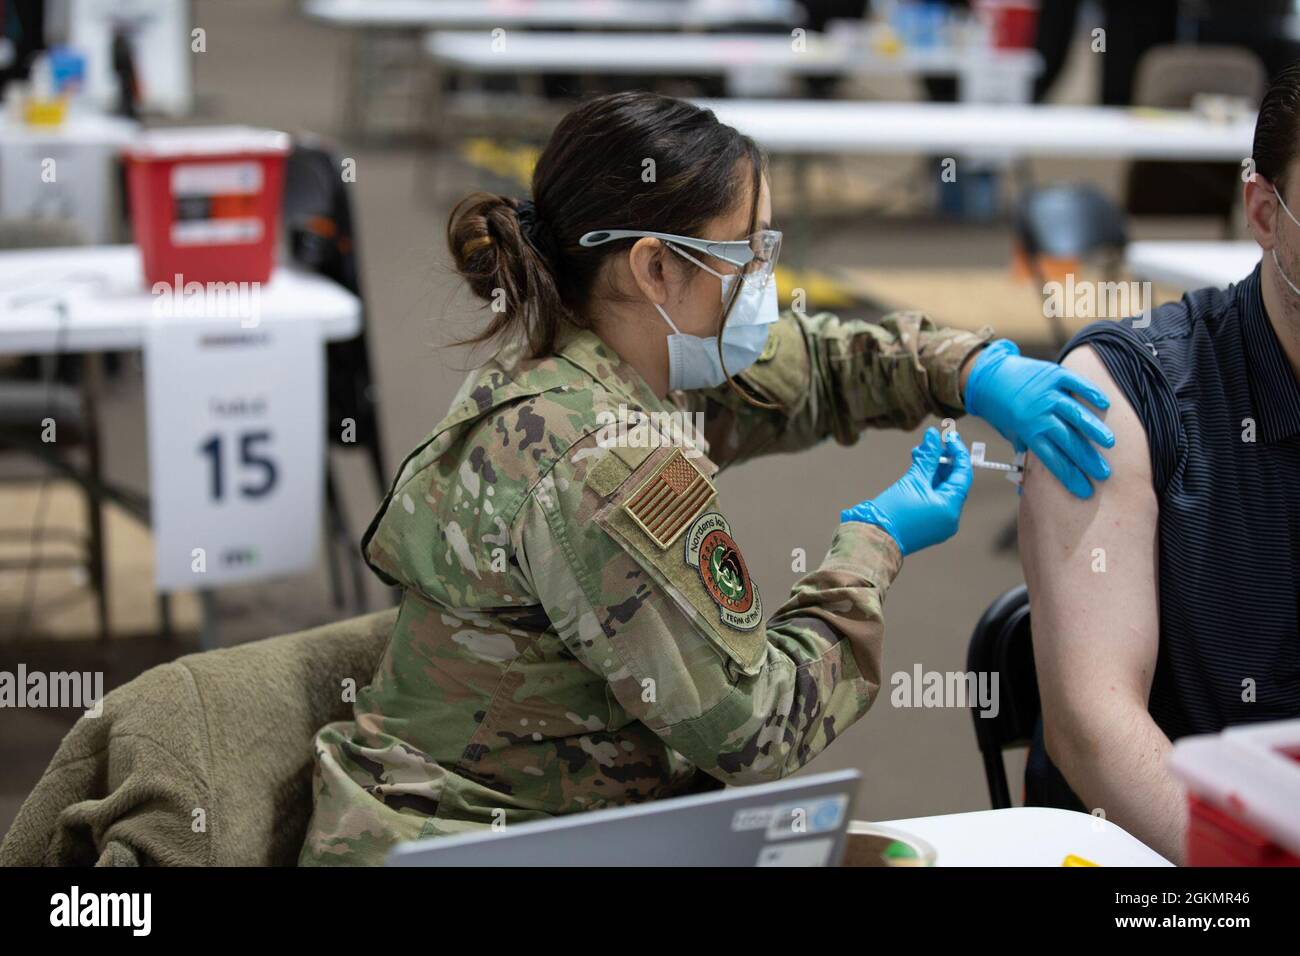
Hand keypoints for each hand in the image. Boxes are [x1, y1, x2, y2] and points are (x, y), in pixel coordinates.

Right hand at [841, 428, 972, 555]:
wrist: (873, 538)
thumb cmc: (892, 512)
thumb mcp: (912, 480)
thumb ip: (927, 457)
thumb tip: (933, 436)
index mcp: (950, 508)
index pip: (963, 474)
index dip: (958, 453)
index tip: (949, 437)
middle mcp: (950, 518)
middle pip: (952, 482)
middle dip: (941, 461)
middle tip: (929, 444)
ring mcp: (940, 524)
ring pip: (942, 490)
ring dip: (932, 471)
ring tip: (917, 455)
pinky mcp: (928, 525)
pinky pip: (934, 500)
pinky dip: (927, 485)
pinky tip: (916, 471)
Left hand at [963, 339, 1114, 499]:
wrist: (989, 376)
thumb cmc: (1004, 410)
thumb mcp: (1012, 432)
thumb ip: (1028, 449)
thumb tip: (1033, 480)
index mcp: (1027, 431)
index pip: (1052, 458)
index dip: (1069, 475)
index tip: (1085, 490)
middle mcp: (1037, 413)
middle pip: (1066, 439)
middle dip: (1086, 459)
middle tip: (1104, 473)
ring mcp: (1046, 393)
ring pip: (1073, 413)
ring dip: (1093, 428)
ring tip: (1109, 443)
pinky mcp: (1053, 374)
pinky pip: (1075, 383)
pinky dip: (1089, 392)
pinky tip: (1104, 405)